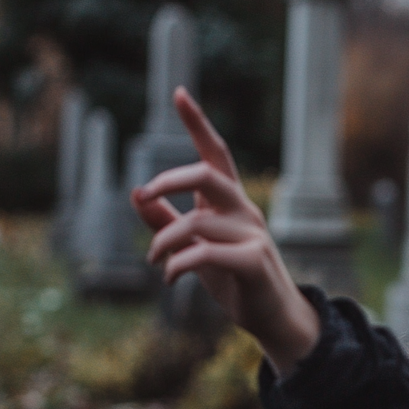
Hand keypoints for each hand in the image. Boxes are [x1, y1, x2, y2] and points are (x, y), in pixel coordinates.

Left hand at [131, 86, 319, 375]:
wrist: (272, 315)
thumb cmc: (234, 278)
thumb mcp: (195, 247)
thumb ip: (166, 221)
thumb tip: (135, 191)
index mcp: (231, 203)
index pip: (216, 155)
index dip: (198, 124)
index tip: (179, 93)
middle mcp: (244, 211)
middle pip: (207, 174)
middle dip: (169, 180)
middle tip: (146, 195)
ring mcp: (253, 234)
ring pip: (196, 221)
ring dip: (163, 241)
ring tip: (154, 259)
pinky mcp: (253, 261)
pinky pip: (204, 253)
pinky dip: (177, 264)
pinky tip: (170, 278)